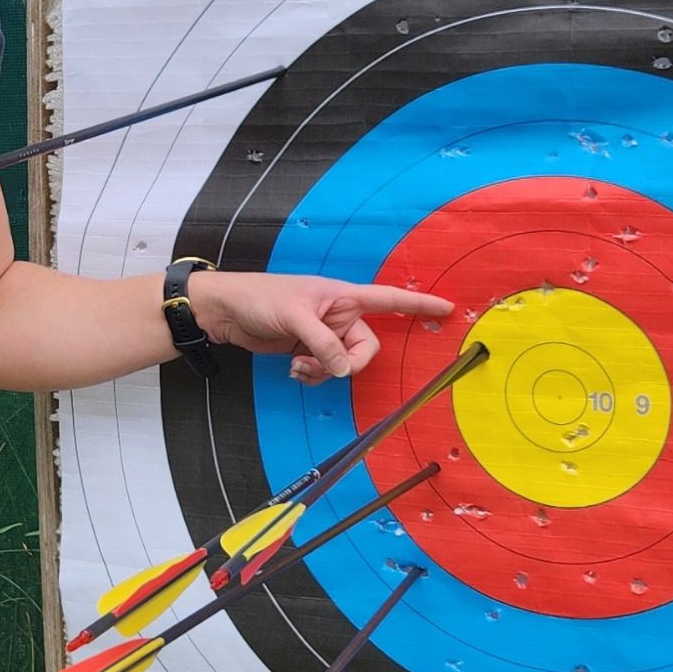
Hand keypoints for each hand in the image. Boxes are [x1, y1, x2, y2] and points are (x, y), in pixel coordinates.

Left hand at [186, 271, 454, 384]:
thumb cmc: (260, 299)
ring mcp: (325, 335)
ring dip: (324, 371)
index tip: (446, 309)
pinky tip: (293, 369)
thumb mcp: (294, 318)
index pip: (388, 299)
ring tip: (298, 365)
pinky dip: (313, 375)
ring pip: (345, 364)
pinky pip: (326, 370)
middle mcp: (340, 315)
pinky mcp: (310, 350)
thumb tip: (345, 369)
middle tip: (323, 365)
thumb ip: (323, 344)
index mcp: (343, 296)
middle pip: (367, 347)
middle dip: (349, 362)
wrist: (226, 312)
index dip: (418, 305)